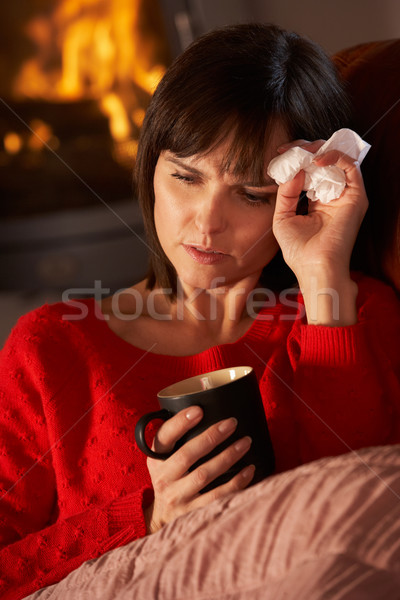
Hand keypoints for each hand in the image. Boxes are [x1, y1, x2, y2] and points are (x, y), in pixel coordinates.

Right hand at [144, 406, 253, 533]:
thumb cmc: (170, 478)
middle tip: (232, 423)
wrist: (162, 519)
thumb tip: (205, 408)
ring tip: (245, 442)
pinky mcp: (194, 513)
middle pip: (187, 455)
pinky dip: (236, 482)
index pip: (164, 437)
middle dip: (211, 437)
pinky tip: (249, 469)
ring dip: (227, 456)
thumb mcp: (163, 459)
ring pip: (204, 474)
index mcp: (156, 459)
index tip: (199, 410)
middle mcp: (164, 478)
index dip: (180, 423)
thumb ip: (176, 439)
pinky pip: (218, 496)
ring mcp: (178, 498)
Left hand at [272, 138, 367, 282]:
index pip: (309, 171)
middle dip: (305, 150)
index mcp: (316, 202)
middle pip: (323, 162)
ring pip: (337, 160)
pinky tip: (315, 161)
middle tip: (289, 149)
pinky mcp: (356, 196)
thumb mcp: (282, 218)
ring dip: (318, 150)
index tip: (279, 153)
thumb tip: (294, 169)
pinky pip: (350, 166)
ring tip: (302, 152)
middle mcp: (333, 196)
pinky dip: (334, 156)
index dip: (295, 159)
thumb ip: (286, 193)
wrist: (315, 268)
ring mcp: (345, 195)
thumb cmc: (299, 250)